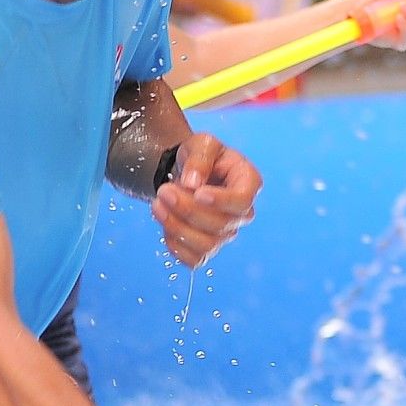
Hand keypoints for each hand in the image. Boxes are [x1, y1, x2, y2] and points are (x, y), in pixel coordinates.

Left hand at [153, 131, 260, 265]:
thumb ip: (200, 159)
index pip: (242, 201)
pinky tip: (165, 226)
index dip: (220, 201)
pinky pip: (196, 260)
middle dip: (187, 210)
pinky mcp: (208, 247)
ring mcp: (226, 232)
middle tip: (163, 191)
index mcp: (248, 183)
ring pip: (208, 245)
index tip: (196, 192)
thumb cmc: (201, 157)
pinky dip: (176, 247)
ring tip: (157, 205)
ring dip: (177, 228)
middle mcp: (242, 212)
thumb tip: (192, 184)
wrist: (187, 173)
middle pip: (222, 224)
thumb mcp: (202, 144)